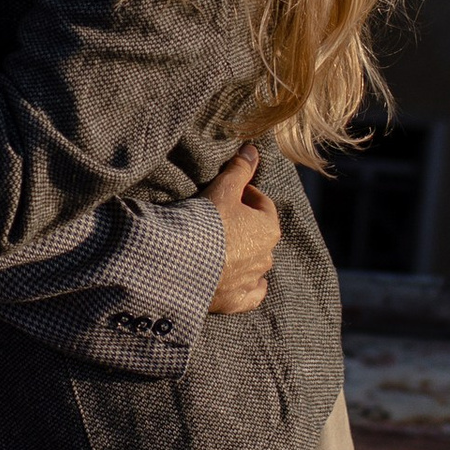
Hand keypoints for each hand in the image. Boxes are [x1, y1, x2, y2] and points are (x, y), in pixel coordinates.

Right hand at [206, 144, 279, 313]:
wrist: (180, 262)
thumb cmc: (205, 221)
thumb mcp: (222, 188)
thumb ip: (240, 169)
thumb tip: (253, 148)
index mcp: (269, 228)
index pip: (262, 204)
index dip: (245, 194)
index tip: (226, 192)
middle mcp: (266, 256)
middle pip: (259, 234)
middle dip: (244, 224)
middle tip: (217, 217)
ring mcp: (251, 280)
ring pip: (255, 263)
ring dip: (243, 253)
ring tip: (218, 245)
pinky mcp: (236, 301)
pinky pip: (251, 294)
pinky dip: (249, 286)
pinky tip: (244, 282)